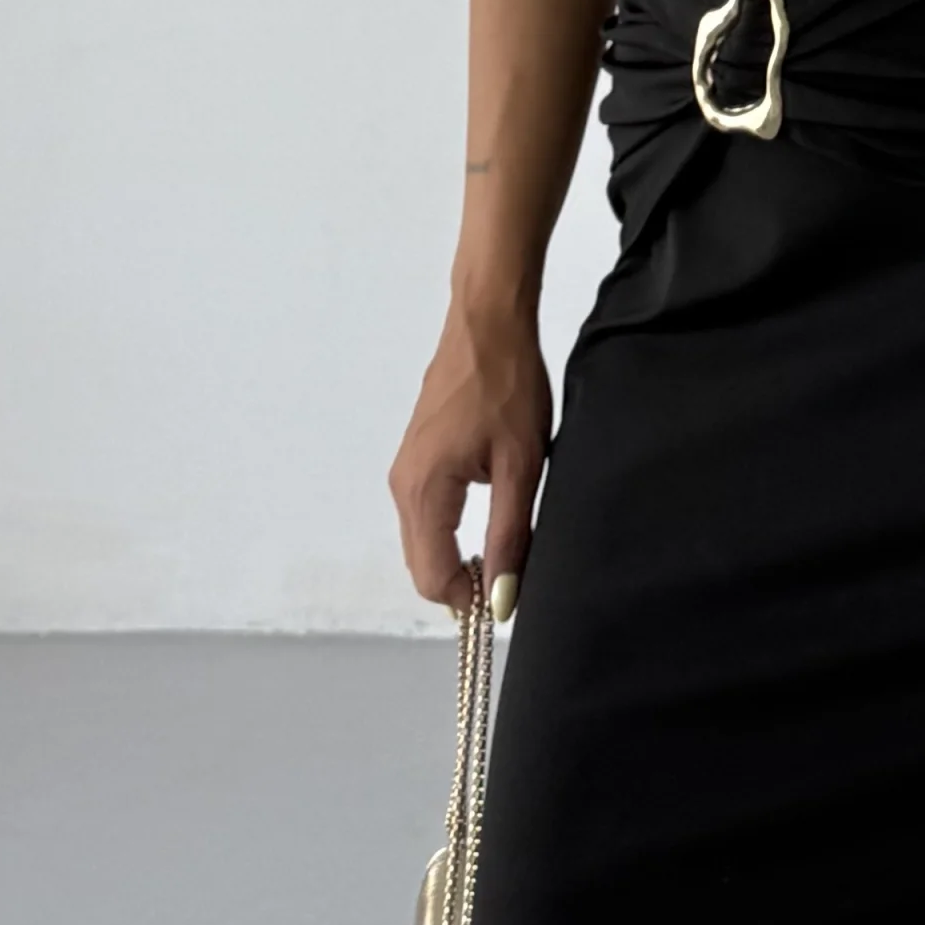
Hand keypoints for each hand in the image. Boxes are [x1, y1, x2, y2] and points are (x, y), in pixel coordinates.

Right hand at [389, 293, 551, 616]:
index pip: (431, 577)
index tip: (505, 599)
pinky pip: (425, 513)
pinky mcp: (416, 457)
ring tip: (504, 547)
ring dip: (456, 556)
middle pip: (421, 564)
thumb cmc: (508, 384)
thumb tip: (498, 599)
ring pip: (422, 540)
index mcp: (424, 490)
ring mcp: (405, 469)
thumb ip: (509, 536)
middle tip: (510, 576)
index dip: (467, 600)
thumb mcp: (522, 467)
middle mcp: (403, 484)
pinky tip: (489, 518)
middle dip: (460, 583)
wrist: (488, 324)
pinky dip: (450, 531)